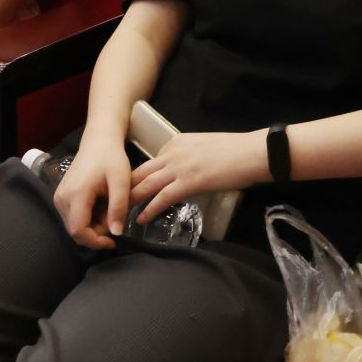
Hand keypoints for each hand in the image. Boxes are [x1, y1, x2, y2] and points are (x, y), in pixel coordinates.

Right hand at [52, 135, 134, 249]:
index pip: (78, 231)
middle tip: (113, 219)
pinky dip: (87, 219)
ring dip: (92, 227)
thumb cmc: (111, 158)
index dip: (95, 242)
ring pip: (73, 226)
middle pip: (75, 231)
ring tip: (108, 211)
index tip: (114, 240)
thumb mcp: (121, 181)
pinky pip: (72, 218)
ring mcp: (59, 197)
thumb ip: (118, 207)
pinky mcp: (60, 196)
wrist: (98, 141)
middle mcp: (61, 198)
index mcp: (76, 194)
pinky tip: (100, 207)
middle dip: (96, 234)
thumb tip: (116, 234)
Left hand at [128, 129, 267, 223]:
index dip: (136, 178)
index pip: (150, 163)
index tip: (126, 191)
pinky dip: (149, 208)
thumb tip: (181, 173)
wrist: (251, 152)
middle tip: (111, 203)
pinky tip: (141, 218)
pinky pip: (163, 196)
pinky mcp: (189, 181)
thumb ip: (188, 157)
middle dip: (124, 188)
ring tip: (117, 213)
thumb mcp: (203, 148)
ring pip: (147, 184)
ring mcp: (180, 167)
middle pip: (141, 172)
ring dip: (130, 200)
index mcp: (176, 143)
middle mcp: (173, 152)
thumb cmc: (233, 151)